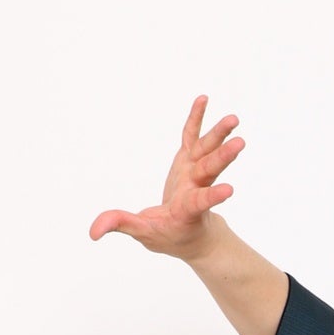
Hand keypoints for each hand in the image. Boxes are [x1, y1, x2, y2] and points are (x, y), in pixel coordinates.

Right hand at [90, 94, 244, 255]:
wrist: (192, 233)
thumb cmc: (168, 236)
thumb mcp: (144, 234)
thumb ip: (121, 225)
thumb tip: (93, 231)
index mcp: (187, 209)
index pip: (200, 202)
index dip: (213, 196)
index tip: (230, 190)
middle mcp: (195, 188)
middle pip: (209, 170)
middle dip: (223, 157)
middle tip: (240, 143)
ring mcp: (194, 172)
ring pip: (207, 151)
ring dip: (219, 134)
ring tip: (233, 119)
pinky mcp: (189, 161)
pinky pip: (193, 136)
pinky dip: (197, 118)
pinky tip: (203, 99)